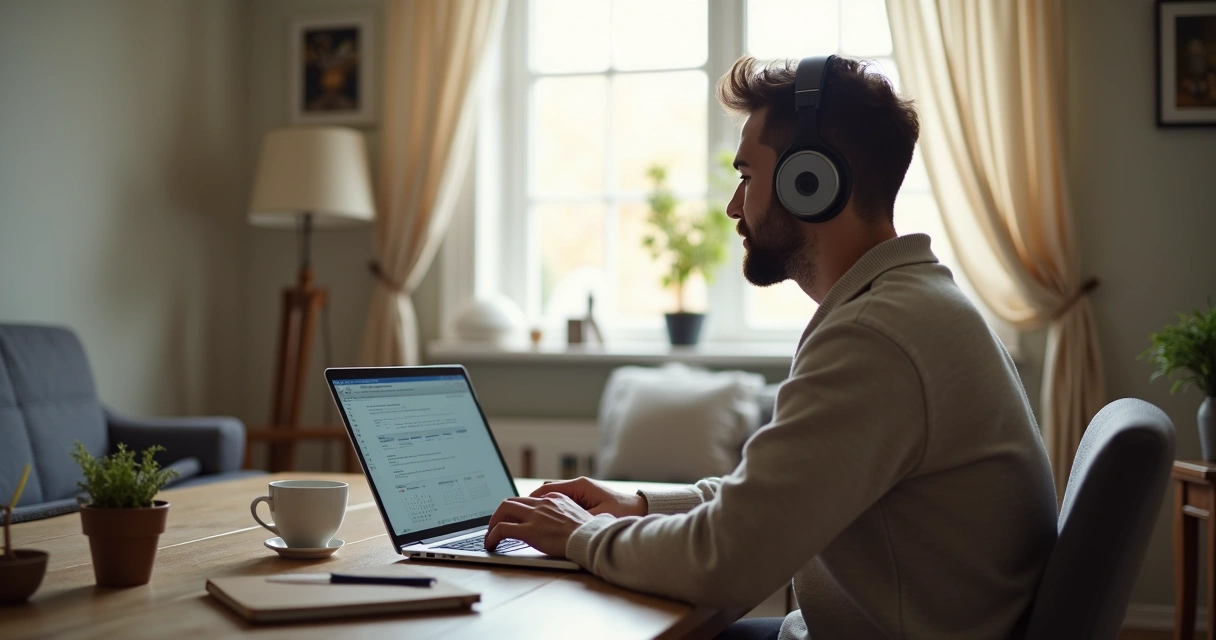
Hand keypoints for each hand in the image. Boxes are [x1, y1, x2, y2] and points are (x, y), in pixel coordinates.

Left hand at [484, 493, 593, 555]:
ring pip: (503, 510)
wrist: (591, 539)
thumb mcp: (578, 516)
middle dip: (500, 513)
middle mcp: (542, 503)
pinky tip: (491, 544)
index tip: (512, 519)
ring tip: (490, 535)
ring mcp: (534, 516)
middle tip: (496, 525)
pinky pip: (502, 529)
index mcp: (555, 498)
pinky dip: (492, 536)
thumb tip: (561, 523)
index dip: (517, 510)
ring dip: (492, 523)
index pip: (528, 499)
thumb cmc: (589, 533)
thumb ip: (565, 514)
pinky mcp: (529, 531)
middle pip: (512, 501)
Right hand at [527, 477, 647, 517]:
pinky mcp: (583, 499)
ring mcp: (580, 491)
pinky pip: (560, 501)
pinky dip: (551, 509)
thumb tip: (559, 522)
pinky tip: (545, 522)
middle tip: (517, 516)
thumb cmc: (622, 512)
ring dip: (540, 506)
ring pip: (552, 496)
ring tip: (528, 520)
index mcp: (580, 486)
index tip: (519, 509)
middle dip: (531, 503)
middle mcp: (578, 486)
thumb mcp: (598, 517)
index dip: (531, 500)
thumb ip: (578, 517)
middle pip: (546, 491)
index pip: (547, 489)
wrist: (639, 509)